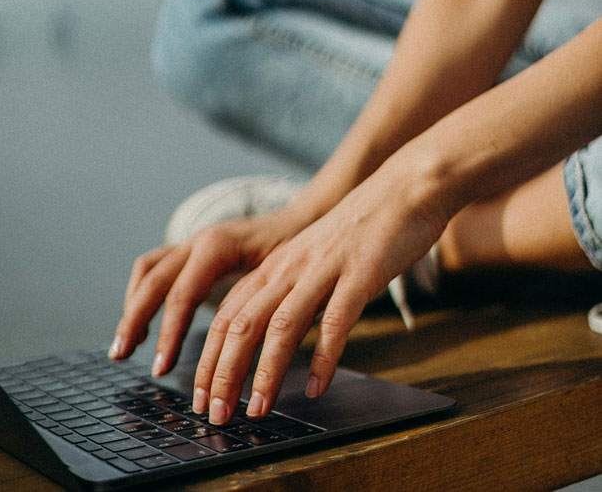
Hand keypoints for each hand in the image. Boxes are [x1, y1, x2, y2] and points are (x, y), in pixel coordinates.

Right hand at [110, 207, 307, 373]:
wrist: (302, 218)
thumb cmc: (298, 245)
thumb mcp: (285, 271)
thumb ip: (263, 302)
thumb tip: (248, 347)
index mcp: (219, 246)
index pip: (182, 294)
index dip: (169, 334)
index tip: (162, 367)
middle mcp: (199, 241)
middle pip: (154, 282)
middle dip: (134, 320)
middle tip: (122, 356)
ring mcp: (193, 243)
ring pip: (148, 271)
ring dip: (132, 307)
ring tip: (126, 345)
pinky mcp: (192, 250)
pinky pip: (155, 268)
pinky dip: (142, 295)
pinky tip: (145, 324)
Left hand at [192, 163, 447, 423]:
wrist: (402, 190)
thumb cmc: (356, 233)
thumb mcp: (310, 262)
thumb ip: (288, 295)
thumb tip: (268, 342)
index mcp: (273, 268)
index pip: (226, 319)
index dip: (209, 361)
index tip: (202, 398)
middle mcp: (289, 268)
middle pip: (241, 324)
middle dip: (222, 374)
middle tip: (215, 414)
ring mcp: (323, 269)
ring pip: (281, 325)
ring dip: (265, 372)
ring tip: (258, 410)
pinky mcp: (360, 272)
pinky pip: (337, 319)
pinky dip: (324, 356)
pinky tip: (317, 386)